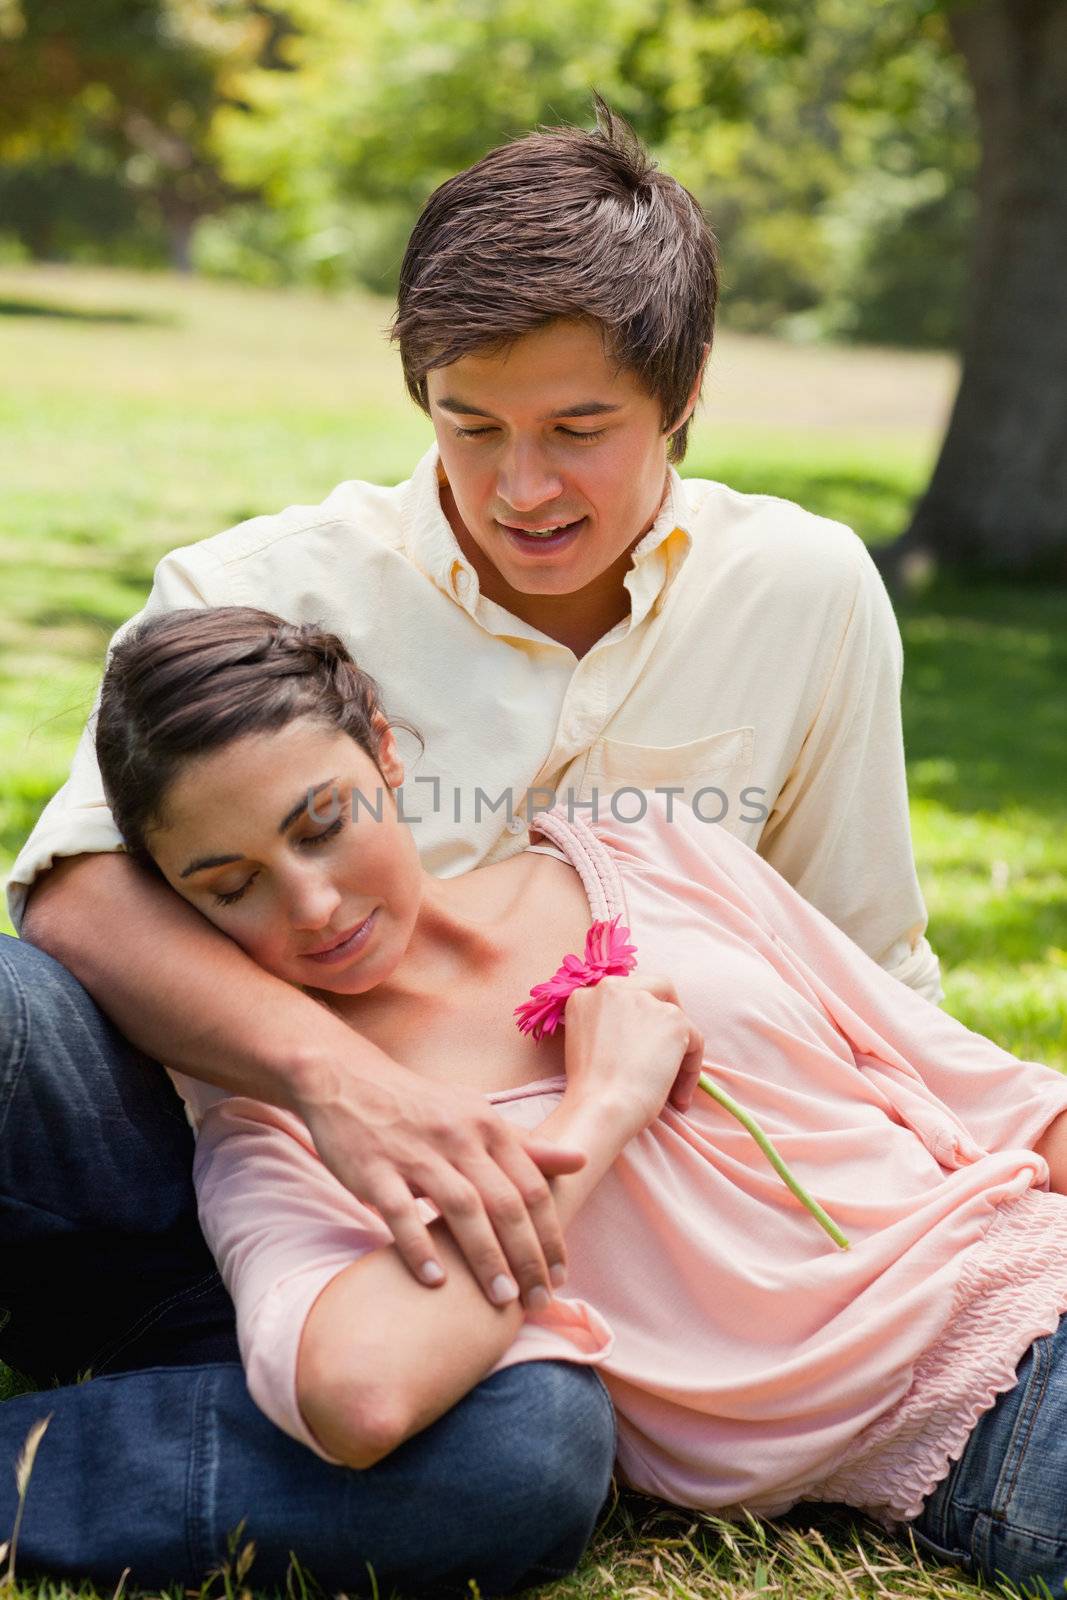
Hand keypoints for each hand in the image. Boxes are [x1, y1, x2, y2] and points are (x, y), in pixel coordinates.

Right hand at [297, 1062, 587, 1309]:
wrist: (348, 1081)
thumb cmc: (421, 1108)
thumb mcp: (477, 1116)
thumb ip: (526, 1144)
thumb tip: (579, 1160)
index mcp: (487, 1127)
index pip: (532, 1187)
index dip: (551, 1234)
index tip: (561, 1276)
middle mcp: (458, 1138)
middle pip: (505, 1202)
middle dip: (527, 1256)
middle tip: (538, 1300)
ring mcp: (415, 1153)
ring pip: (462, 1208)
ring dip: (485, 1257)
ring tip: (501, 1298)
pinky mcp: (374, 1169)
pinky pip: (400, 1212)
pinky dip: (419, 1247)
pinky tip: (434, 1282)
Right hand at [562, 973, 704, 1138]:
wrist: (600, 1107)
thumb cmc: (590, 1091)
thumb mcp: (584, 1044)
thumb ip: (606, 1026)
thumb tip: (640, 1034)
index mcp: (585, 995)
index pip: (624, 993)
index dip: (639, 1017)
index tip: (642, 1044)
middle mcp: (612, 988)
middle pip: (656, 987)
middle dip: (667, 1015)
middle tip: (670, 1049)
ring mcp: (644, 1000)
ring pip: (677, 1020)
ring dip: (678, 1052)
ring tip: (672, 1088)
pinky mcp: (673, 1019)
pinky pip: (694, 1042)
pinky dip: (692, 1070)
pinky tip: (679, 1097)